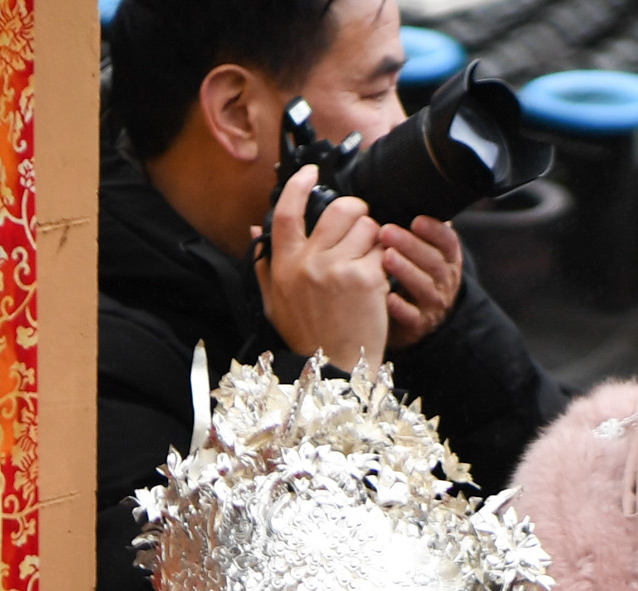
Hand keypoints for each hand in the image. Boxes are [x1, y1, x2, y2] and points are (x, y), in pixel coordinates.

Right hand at [259, 168, 388, 377]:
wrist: (335, 370)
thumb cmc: (306, 337)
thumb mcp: (274, 303)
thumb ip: (263, 264)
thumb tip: (253, 227)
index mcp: (284, 265)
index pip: (287, 212)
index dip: (298, 185)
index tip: (310, 172)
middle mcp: (308, 263)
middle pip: (339, 209)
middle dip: (356, 211)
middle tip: (360, 225)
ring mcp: (337, 269)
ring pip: (367, 226)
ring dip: (373, 239)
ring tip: (368, 262)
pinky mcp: (365, 279)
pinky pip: (381, 251)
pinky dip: (384, 263)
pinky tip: (376, 283)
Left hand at [380, 217, 463, 349]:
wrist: (417, 323)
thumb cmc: (415, 279)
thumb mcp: (423, 255)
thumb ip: (419, 233)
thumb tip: (413, 197)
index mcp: (447, 260)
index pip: (448, 242)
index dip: (435, 230)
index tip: (416, 220)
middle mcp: (444, 282)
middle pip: (434, 262)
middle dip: (411, 245)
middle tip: (386, 231)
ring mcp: (433, 305)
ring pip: (424, 286)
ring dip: (406, 270)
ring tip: (386, 256)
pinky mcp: (418, 326)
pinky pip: (412, 317)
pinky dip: (401, 307)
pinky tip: (387, 297)